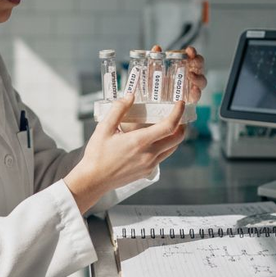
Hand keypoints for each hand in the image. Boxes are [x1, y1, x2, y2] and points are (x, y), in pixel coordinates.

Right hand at [65, 94, 184, 213]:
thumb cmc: (97, 154)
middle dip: (181, 125)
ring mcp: (149, 165)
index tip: (180, 103)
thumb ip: (118, 110)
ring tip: (167, 127)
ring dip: (173, 137)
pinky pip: (162, 157)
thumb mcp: (104, 128)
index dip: (178, 113)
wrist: (94, 180)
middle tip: (177, 115)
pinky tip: (154, 141)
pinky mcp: (147, 172)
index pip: (169, 126)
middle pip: (177, 138)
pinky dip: (164, 147)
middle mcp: (149, 154)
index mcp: (140, 141)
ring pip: (172, 149)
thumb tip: (130, 96)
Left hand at [141, 44, 206, 105]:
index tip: (190, 51)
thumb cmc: (160, 79)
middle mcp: (192, 72)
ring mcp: (193, 85)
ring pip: (202, 80)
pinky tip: (193, 90)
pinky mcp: (191, 97)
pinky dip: (197, 93)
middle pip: (200, 65)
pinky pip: (197, 95)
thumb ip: (156, 57)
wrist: (158, 96)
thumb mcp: (156, 68)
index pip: (192, 55)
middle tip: (193, 61)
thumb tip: (157, 48)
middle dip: (198, 61)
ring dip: (198, 77)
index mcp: (185, 63)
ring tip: (191, 76)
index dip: (192, 52)